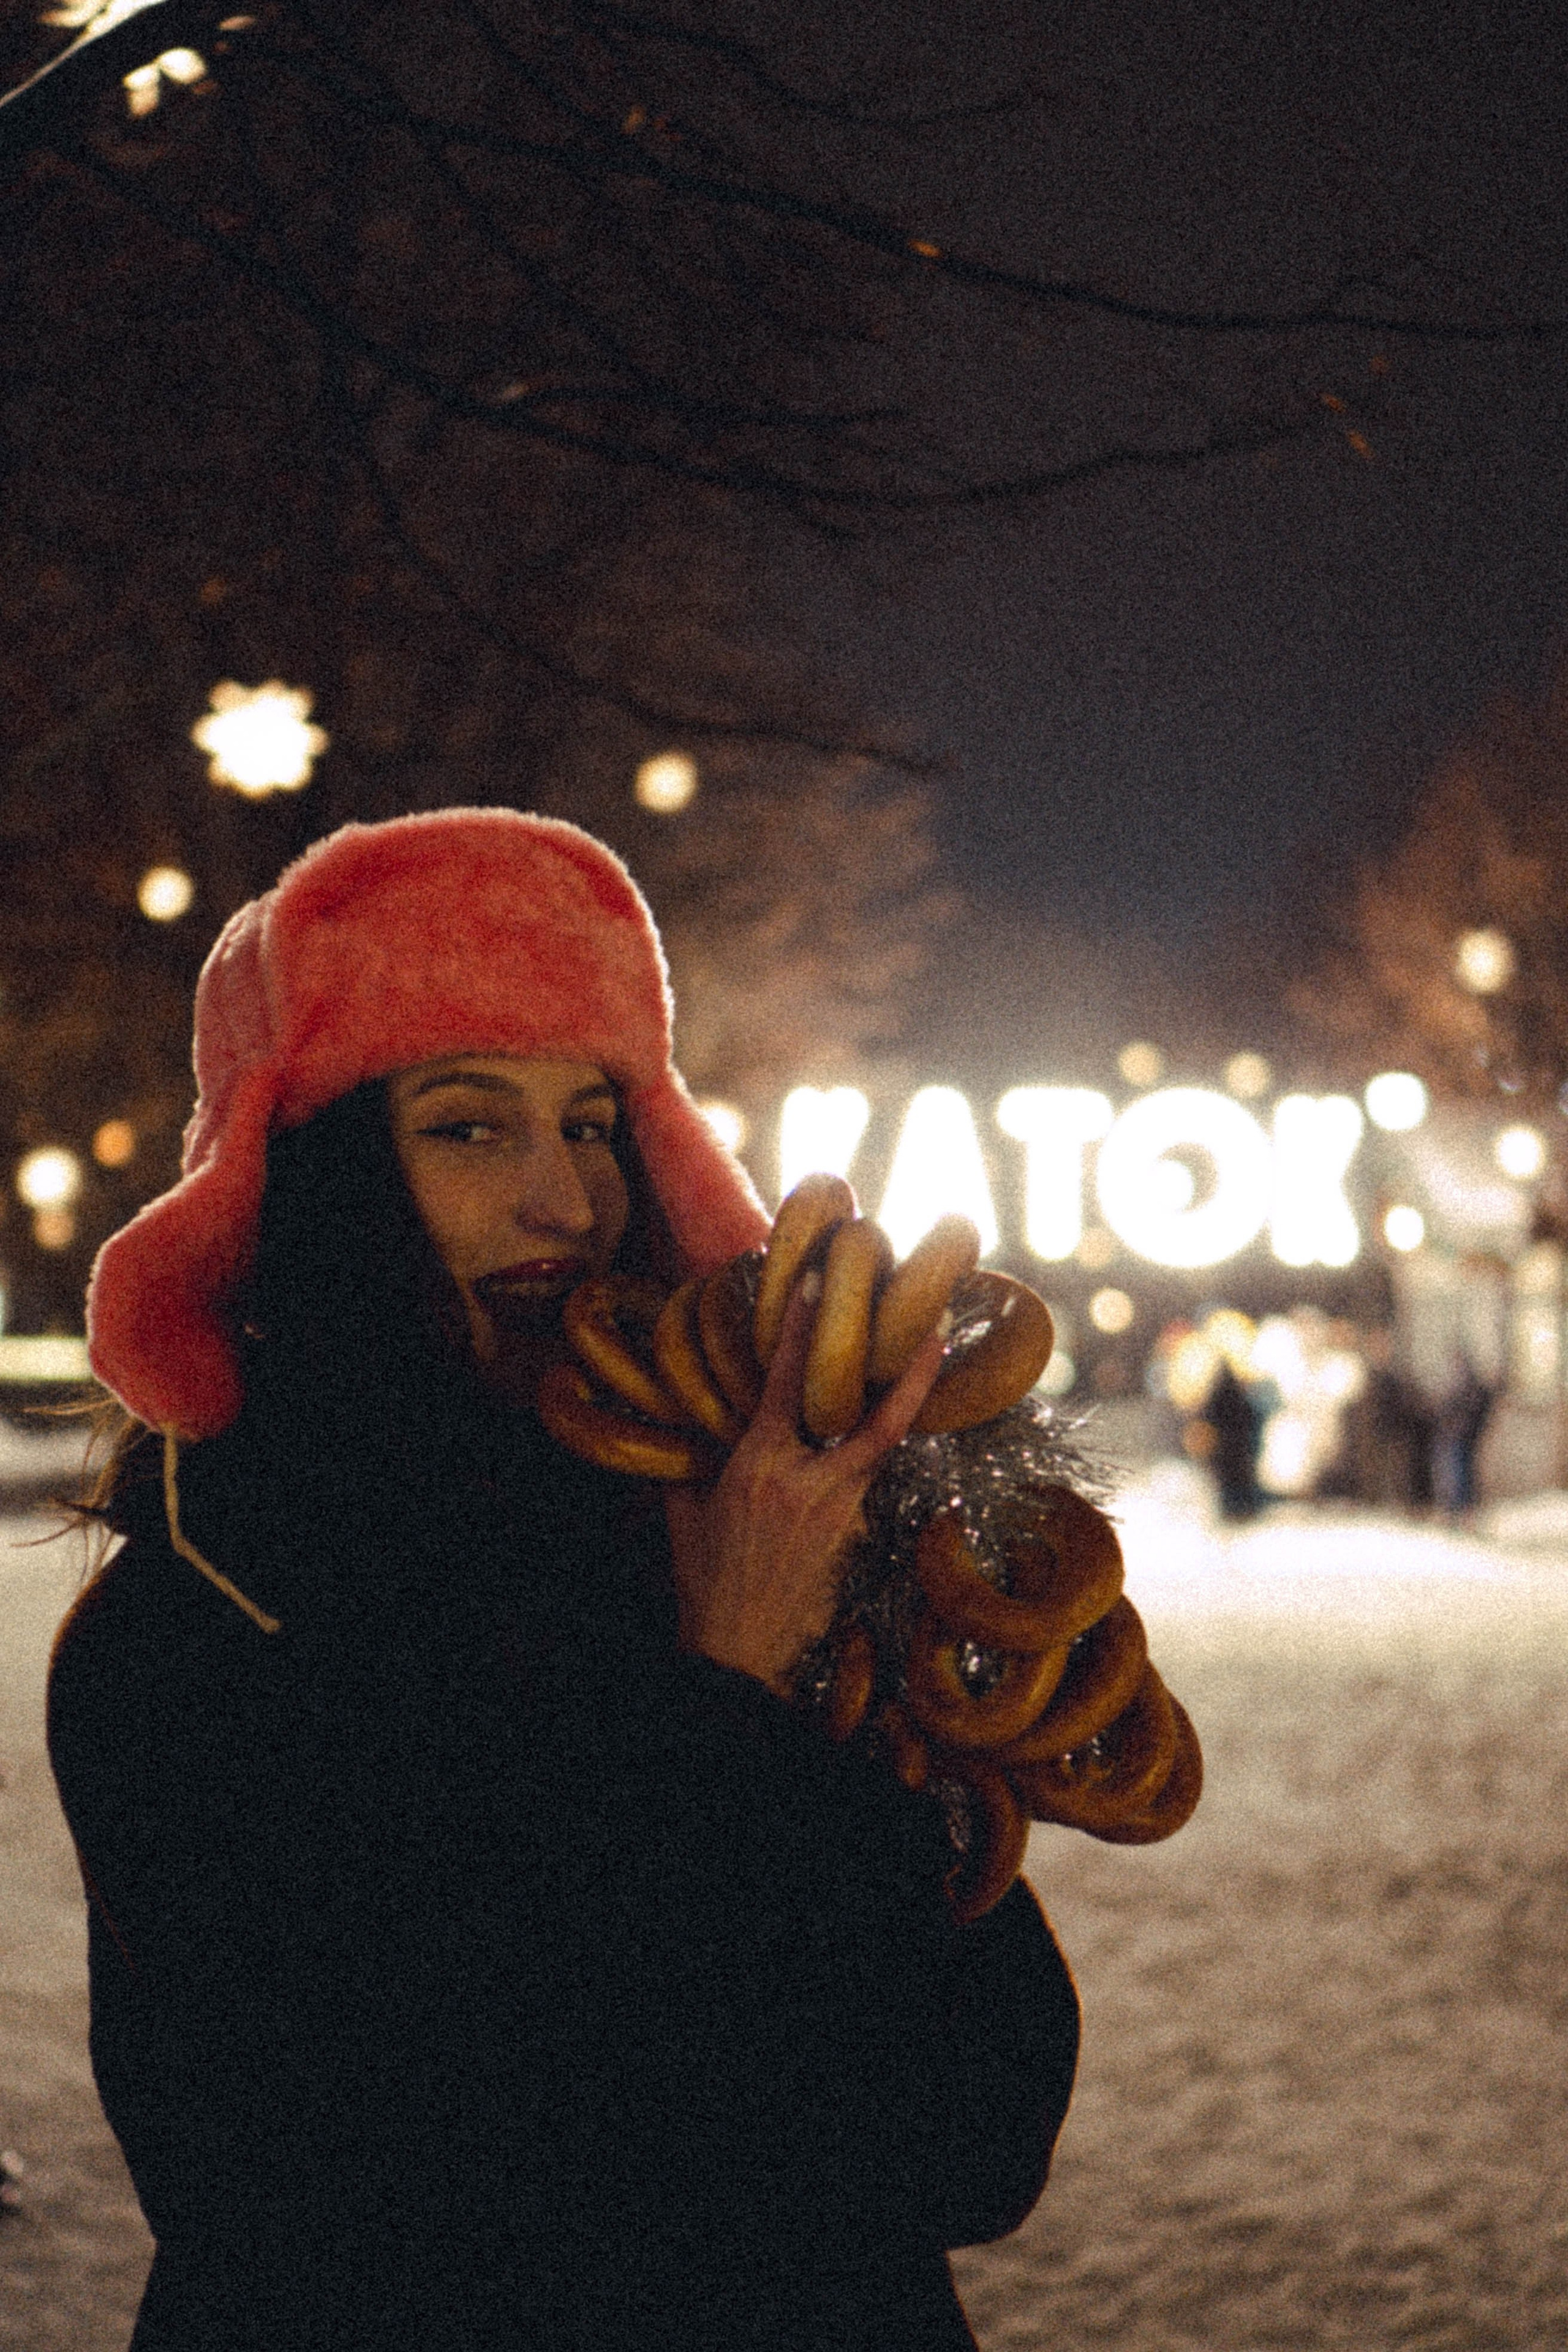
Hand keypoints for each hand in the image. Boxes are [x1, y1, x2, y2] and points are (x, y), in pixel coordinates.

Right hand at [664, 1274, 947, 1696]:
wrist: (738, 1650)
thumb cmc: (704, 1579)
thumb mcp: (686, 1510)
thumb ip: (699, 1460)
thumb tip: (701, 1422)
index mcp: (760, 1467)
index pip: (787, 1384)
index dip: (803, 1333)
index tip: (818, 1286)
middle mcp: (809, 1483)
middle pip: (877, 1421)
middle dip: (911, 1374)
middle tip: (938, 1327)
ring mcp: (840, 1512)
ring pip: (880, 1447)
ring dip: (900, 1406)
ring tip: (926, 1362)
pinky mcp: (853, 1536)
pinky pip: (865, 1480)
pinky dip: (868, 1453)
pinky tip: (871, 1434)